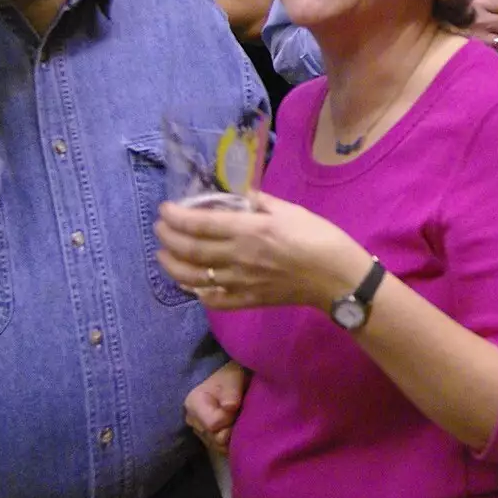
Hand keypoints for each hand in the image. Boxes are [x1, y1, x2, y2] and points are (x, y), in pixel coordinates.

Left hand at [155, 191, 371, 311]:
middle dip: (168, 237)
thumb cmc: (319, 237)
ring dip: (172, 266)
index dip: (176, 216)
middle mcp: (238, 256)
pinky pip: (214, 300)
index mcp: (249, 230)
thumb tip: (240, 196)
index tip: (164, 209)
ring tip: (163, 255)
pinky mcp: (248, 300)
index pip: (200, 223)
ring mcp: (240, 282)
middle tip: (160, 228)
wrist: (338, 277)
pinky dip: (197, 293)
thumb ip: (261, 202)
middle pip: (190, 249)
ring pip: (194, 277)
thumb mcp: (291, 210)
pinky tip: (192, 285)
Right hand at [185, 361, 246, 455]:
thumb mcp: (232, 379)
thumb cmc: (229, 378)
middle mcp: (192, 420)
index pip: (212, 424)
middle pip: (214, 437)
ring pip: (217, 445)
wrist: (229, 382)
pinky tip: (236, 431)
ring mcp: (199, 431)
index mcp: (194, 404)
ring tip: (237, 420)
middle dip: (230, 429)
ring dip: (230, 437)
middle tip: (239, 415)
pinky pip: (219, 448)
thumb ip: (231, 392)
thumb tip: (230, 408)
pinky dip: (229, 442)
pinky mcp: (206, 438)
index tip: (236, 408)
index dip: (228, 419)